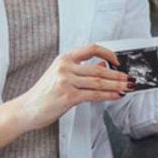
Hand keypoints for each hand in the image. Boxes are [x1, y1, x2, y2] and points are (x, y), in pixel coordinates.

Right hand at [16, 44, 131, 129]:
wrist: (26, 109)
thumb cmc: (43, 94)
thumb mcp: (61, 75)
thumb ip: (82, 70)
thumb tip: (104, 65)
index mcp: (64, 59)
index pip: (91, 49)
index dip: (108, 53)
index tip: (118, 61)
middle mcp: (65, 68)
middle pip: (99, 69)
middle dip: (118, 75)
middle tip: (130, 78)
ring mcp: (66, 82)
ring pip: (99, 82)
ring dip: (117, 86)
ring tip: (128, 87)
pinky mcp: (68, 96)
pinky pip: (94, 95)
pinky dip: (108, 95)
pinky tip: (116, 96)